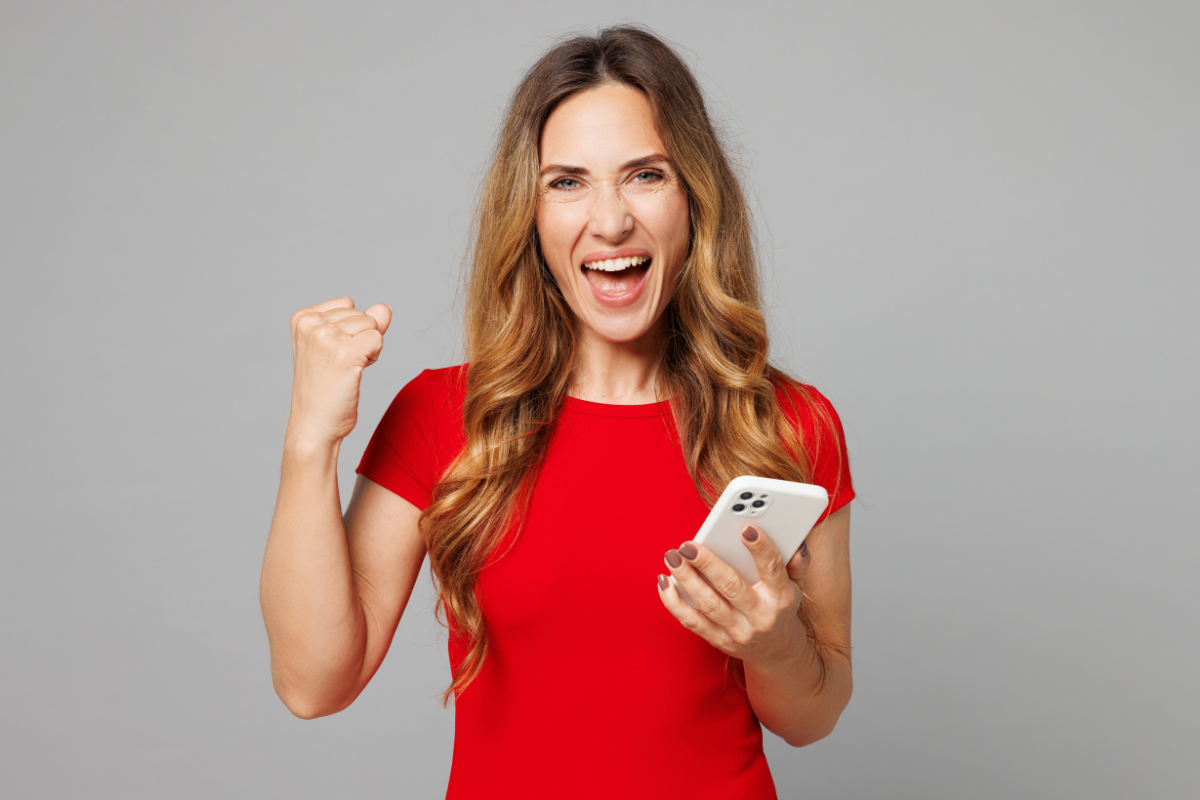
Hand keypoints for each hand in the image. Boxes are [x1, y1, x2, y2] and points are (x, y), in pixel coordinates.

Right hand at [286, 296, 391, 447]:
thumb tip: (385, 308)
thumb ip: (362, 322)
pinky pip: (378, 340)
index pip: (348, 305)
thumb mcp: (338, 346)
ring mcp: (327, 337)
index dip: (351, 330)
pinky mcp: (345, 352)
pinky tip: (354, 373)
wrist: (314, 424)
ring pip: (373, 326)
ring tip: (345, 370)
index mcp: (302, 318)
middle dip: (361, 339)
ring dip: (368, 349)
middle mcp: (311, 323)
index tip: (331, 354)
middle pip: (363, 315)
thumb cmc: (325, 389)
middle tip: (339, 366)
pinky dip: (373, 357)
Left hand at [657, 526, 811, 667]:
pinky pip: (692, 622)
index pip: (773, 569)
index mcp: (781, 597)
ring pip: (708, 604)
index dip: (760, 548)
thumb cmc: (782, 608)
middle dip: (708, 564)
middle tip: (688, 544)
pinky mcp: (719, 640)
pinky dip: (674, 602)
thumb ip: (798, 563)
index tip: (744, 528)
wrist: (777, 653)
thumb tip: (797, 543)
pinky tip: (664, 582)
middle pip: (732, 586)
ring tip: (672, 557)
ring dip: (687, 579)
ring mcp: (738, 631)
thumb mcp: (797, 586)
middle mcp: (760, 615)